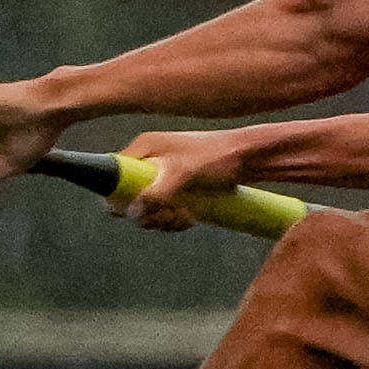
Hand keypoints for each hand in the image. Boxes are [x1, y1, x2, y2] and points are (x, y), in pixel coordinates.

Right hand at [108, 126, 267, 229]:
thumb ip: (156, 193)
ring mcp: (165, 176)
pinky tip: (190, 219)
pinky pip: (166, 210)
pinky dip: (175, 219)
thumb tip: (131, 213)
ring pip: (149, 208)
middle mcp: (151, 161)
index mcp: (145, 148)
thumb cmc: (220, 156)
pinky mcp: (180, 189)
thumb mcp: (184, 173)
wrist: (253, 158)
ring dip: (164, 219)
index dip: (120, 196)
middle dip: (149, 213)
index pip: (115, 175)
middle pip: (130, 197)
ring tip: (185, 217)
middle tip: (170, 215)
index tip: (139, 210)